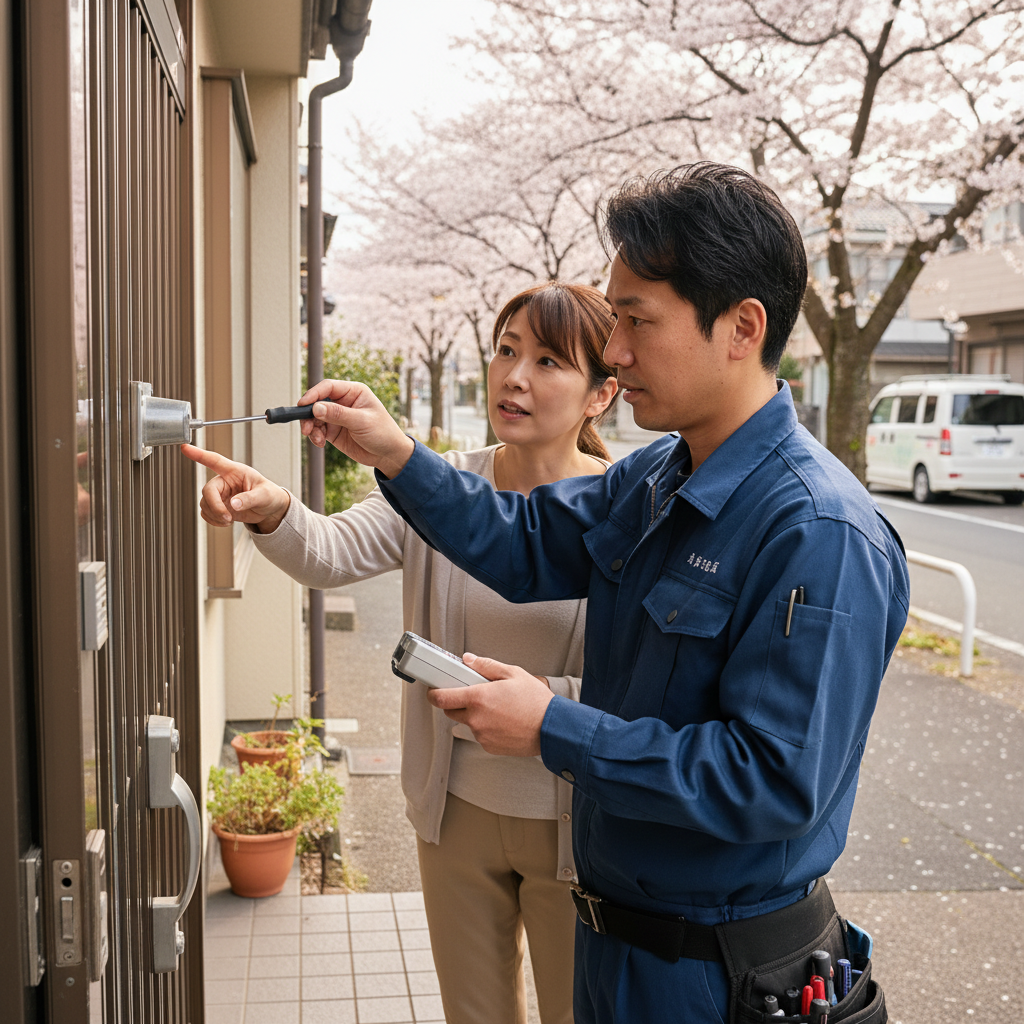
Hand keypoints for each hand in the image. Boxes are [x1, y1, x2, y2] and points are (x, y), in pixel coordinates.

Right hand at [180, 444, 290, 533]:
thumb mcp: (264, 495)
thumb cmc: (269, 495)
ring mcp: (220, 495)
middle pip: (207, 490)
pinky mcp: (219, 506)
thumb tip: (233, 505)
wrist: (270, 509)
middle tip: (227, 518)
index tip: (185, 447)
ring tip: (230, 520)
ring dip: (215, 515)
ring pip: (205, 504)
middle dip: (215, 506)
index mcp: (235, 471)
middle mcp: (224, 481)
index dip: (199, 454)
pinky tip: (225, 522)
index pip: (214, 460)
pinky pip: (207, 513)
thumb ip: (249, 499)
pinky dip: (213, 520)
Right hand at [298, 379, 414, 477]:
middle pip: (317, 401)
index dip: (313, 394)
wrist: (388, 455)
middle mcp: (343, 402)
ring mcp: (337, 416)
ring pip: (314, 417)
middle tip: (306, 427)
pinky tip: (320, 443)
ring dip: (311, 427)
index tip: (303, 404)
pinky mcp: (334, 430)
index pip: (328, 387)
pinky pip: (317, 430)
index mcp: (354, 392)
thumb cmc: (383, 433)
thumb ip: (338, 414)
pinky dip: (315, 436)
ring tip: (316, 438)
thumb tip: (316, 408)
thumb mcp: (362, 422)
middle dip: (308, 414)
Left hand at [426, 654, 554, 756]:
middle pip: (450, 712)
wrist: (552, 729)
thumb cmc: (535, 702)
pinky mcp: (489, 747)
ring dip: (474, 715)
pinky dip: (486, 727)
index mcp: (478, 698)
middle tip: (472, 694)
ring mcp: (482, 735)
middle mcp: (476, 719)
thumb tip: (468, 660)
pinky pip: (480, 734)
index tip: (433, 690)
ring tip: (497, 708)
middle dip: (456, 702)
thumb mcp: (513, 673)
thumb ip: (486, 666)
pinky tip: (503, 720)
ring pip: (468, 723)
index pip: (441, 698)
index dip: (433, 693)